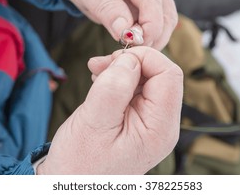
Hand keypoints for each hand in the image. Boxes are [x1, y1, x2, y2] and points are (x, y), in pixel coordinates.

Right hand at [37, 47, 182, 173]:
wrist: (71, 185)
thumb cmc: (80, 164)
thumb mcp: (94, 121)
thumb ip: (115, 86)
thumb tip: (129, 58)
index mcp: (159, 128)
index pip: (168, 74)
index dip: (143, 58)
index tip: (113, 59)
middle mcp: (162, 125)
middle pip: (160, 74)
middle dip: (130, 62)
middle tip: (99, 65)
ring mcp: (152, 123)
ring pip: (147, 78)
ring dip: (122, 70)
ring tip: (96, 73)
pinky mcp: (139, 121)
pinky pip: (136, 89)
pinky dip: (118, 80)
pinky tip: (101, 82)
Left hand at [58, 0, 177, 50]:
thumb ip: (106, 8)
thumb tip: (125, 34)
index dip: (149, 26)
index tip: (133, 45)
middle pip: (166, 14)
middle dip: (152, 37)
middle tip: (129, 52)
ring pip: (165, 23)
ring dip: (151, 40)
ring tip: (129, 51)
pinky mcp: (148, 5)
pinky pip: (155, 25)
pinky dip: (146, 39)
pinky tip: (130, 46)